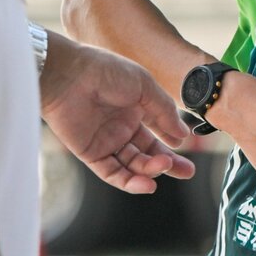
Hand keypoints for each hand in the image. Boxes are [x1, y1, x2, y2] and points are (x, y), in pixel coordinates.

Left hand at [39, 33, 195, 193]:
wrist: (68, 75)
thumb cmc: (104, 71)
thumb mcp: (144, 85)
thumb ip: (164, 109)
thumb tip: (183, 132)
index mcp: (134, 106)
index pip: (157, 128)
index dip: (171, 137)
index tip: (185, 144)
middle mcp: (120, 125)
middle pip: (148, 151)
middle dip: (168, 163)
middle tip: (187, 172)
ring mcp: (106, 140)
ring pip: (133, 164)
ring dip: (151, 170)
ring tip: (165, 167)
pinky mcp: (91, 153)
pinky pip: (113, 173)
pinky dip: (130, 182)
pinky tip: (148, 183)